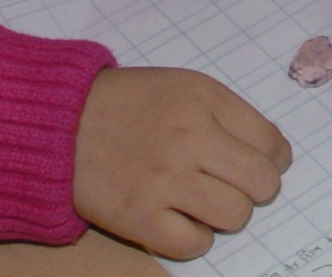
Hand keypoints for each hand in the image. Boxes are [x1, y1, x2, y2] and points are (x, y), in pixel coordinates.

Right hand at [72, 67, 290, 260]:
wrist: (59, 122)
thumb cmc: (129, 104)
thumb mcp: (185, 87)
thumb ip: (228, 114)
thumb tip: (272, 155)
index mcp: (205, 99)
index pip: (272, 143)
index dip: (272, 159)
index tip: (256, 163)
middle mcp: (190, 136)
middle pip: (263, 182)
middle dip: (255, 188)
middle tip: (233, 185)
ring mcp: (163, 179)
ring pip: (235, 215)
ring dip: (226, 213)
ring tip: (204, 202)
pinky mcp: (137, 216)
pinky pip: (194, 245)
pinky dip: (195, 239)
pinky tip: (182, 222)